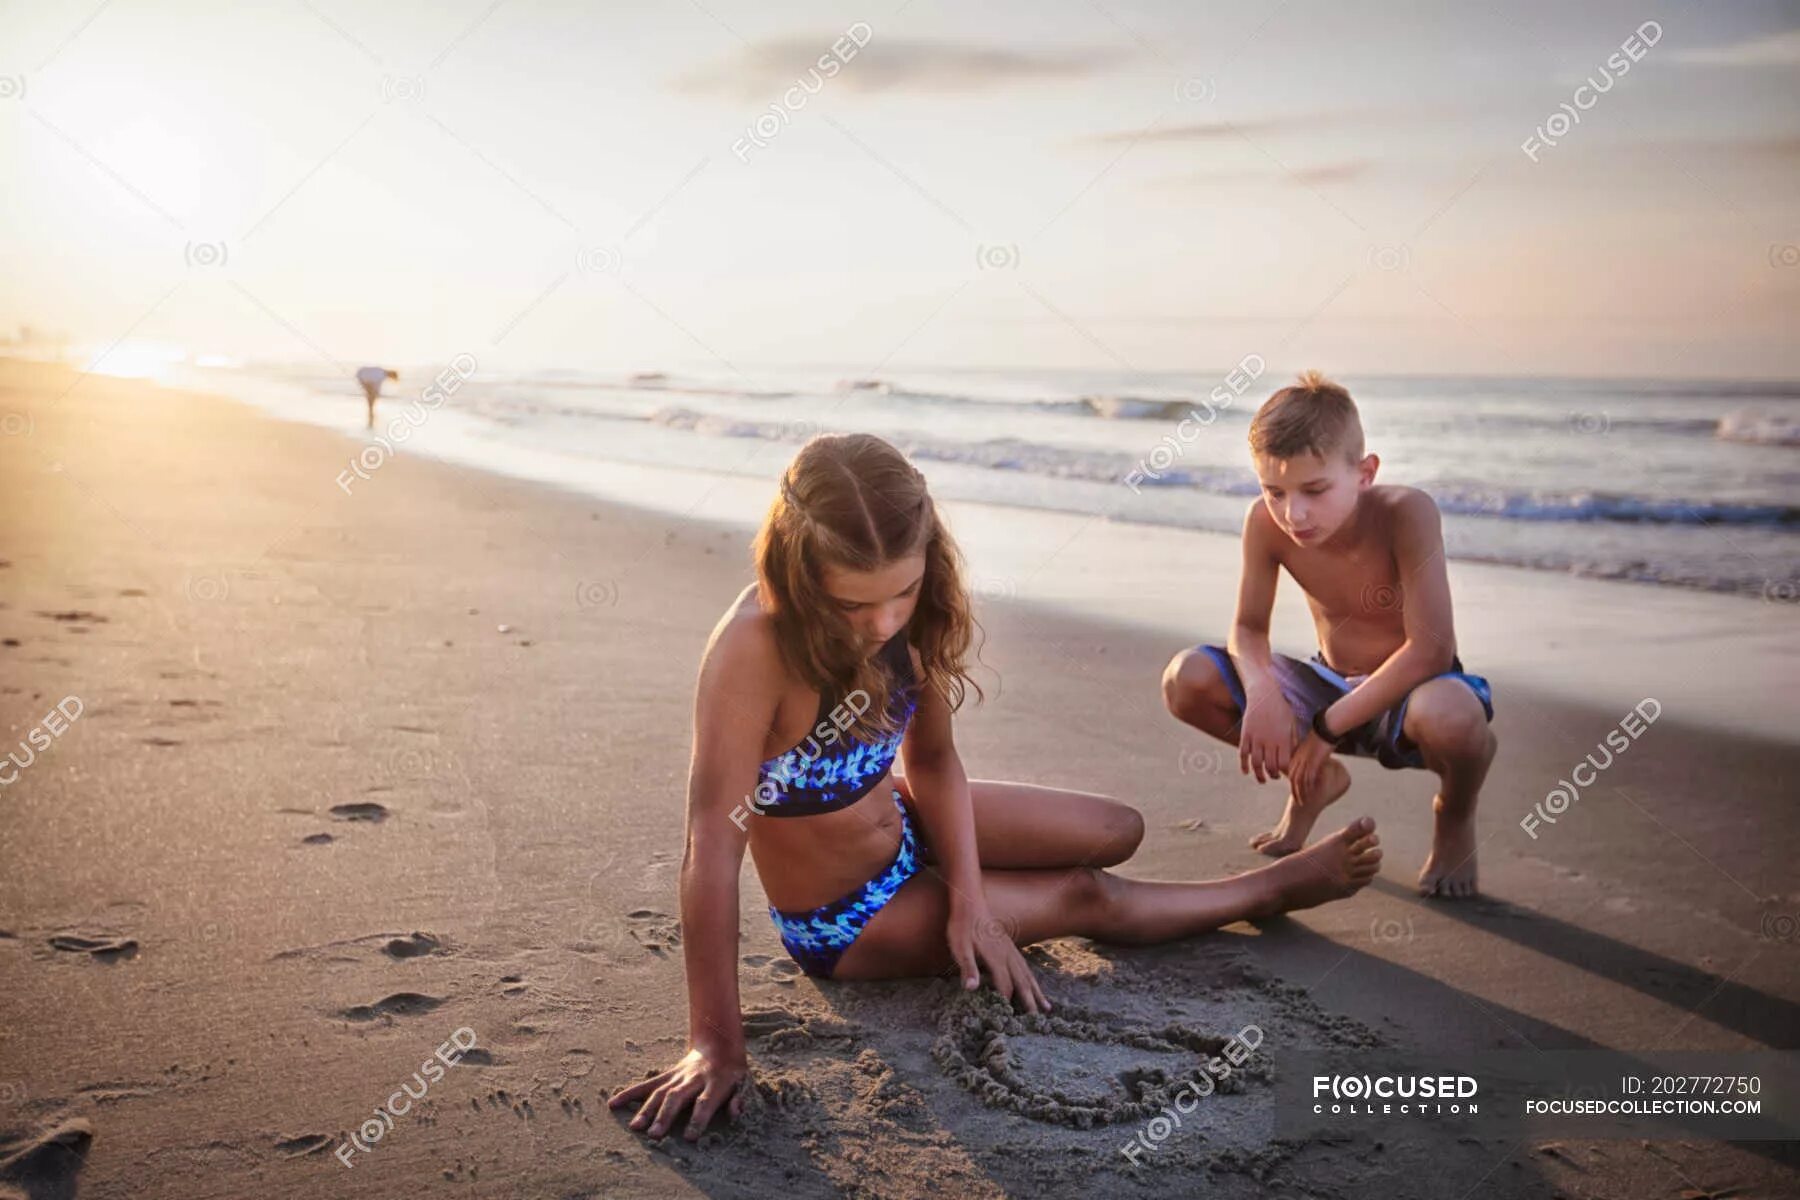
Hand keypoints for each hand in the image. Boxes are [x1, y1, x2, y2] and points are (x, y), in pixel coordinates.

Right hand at [608, 1044, 746, 1141]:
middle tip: (655, 1135)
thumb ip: (739, 1099)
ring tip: (635, 1127)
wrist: (718, 1044)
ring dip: (646, 1109)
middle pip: (677, 1096)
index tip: (689, 1137)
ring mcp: (677, 1076)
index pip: (705, 1102)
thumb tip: (734, 1113)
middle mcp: (693, 1078)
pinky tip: (614, 1103)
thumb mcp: (743, 1083)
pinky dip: (629, 1093)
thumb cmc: (732, 1072)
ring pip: (659, 1091)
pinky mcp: (666, 1075)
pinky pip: (647, 1084)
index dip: (698, 1119)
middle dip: (665, 1116)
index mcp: (715, 1082)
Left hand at [948, 902, 1050, 1013]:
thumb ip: (968, 968)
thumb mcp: (959, 947)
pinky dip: (1032, 979)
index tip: (1010, 1022)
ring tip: (1047, 1008)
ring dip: (1037, 993)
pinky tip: (1033, 983)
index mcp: (996, 959)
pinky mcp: (1010, 947)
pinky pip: (1025, 967)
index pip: (1005, 987)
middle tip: (1038, 1022)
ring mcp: (1011, 951)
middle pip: (1022, 984)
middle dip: (1030, 1003)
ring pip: (1028, 976)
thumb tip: (972, 989)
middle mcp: (1008, 957)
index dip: (1007, 1004)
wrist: (971, 903)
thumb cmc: (962, 927)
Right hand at [1238, 688, 1297, 782]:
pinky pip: (1243, 754)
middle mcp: (1269, 741)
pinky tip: (1246, 772)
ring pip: (1256, 764)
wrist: (1263, 694)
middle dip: (1272, 775)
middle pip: (1270, 766)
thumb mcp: (1291, 723)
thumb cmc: (1280, 709)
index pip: (1284, 764)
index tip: (1285, 773)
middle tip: (1273, 777)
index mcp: (1283, 739)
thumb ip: (1292, 740)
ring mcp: (1256, 738)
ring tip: (1261, 779)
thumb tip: (1294, 757)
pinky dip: (1244, 765)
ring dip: (1258, 775)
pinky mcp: (1245, 735)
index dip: (1284, 772)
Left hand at [1287, 729, 1334, 804]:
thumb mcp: (1310, 749)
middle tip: (1299, 802)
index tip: (1296, 794)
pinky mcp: (1313, 762)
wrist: (1326, 728)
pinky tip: (1312, 795)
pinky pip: (1309, 778)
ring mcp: (1304, 760)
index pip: (1289, 774)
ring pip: (1299, 781)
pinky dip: (1309, 788)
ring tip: (1304, 802)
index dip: (1292, 785)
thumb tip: (1312, 765)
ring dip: (1301, 793)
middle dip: (1295, 792)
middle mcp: (1297, 759)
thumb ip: (1308, 757)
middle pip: (1292, 779)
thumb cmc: (1321, 737)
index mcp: (1295, 755)